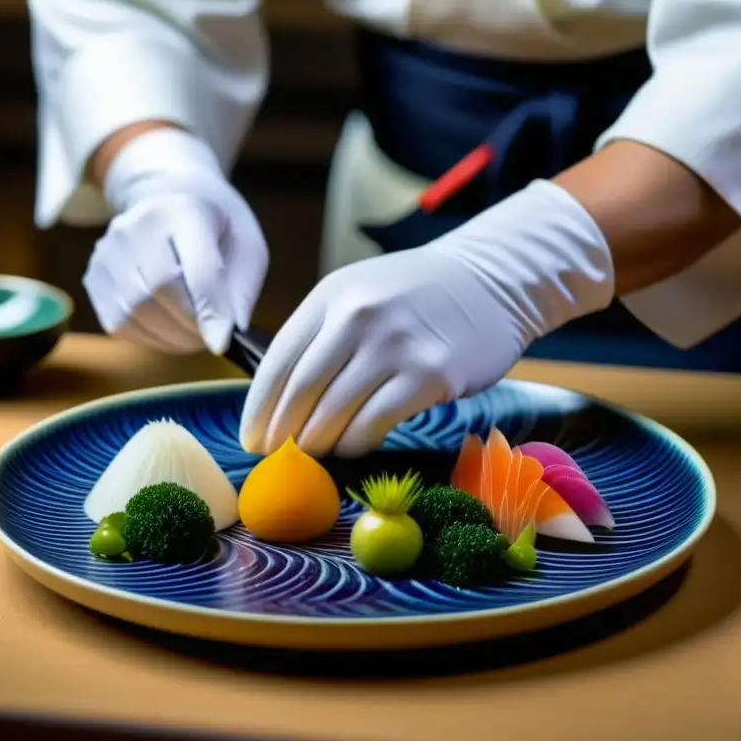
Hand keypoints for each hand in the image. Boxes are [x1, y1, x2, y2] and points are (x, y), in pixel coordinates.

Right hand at [83, 128, 267, 354]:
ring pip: (134, 311)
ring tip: (193, 334)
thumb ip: (240, 291)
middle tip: (210, 337)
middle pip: (158, 291)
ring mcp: (108, 250)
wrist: (172, 200)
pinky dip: (148, 337)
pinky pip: (118, 322)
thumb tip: (222, 337)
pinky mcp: (94, 275)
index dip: (209, 311)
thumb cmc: (217, 231)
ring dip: (170, 337)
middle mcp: (137, 225)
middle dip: (189, 326)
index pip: (196, 269)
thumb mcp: (247, 250)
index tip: (221, 343)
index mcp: (186, 211)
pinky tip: (168, 330)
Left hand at [239, 180, 616, 456]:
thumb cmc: (417, 296)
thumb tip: (280, 400)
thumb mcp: (360, 294)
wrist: (489, 283)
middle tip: (276, 458)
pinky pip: (376, 423)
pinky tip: (351, 448)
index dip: (259, 408)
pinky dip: (356, 444)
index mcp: (332, 296)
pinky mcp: (431, 375)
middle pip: (301, 392)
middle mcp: (359, 315)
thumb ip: (322, 336)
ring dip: (317, 443)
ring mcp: (396, 345)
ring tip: (313, 456)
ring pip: (335, 413)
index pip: (278, 361)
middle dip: (282, 433)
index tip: (251, 437)